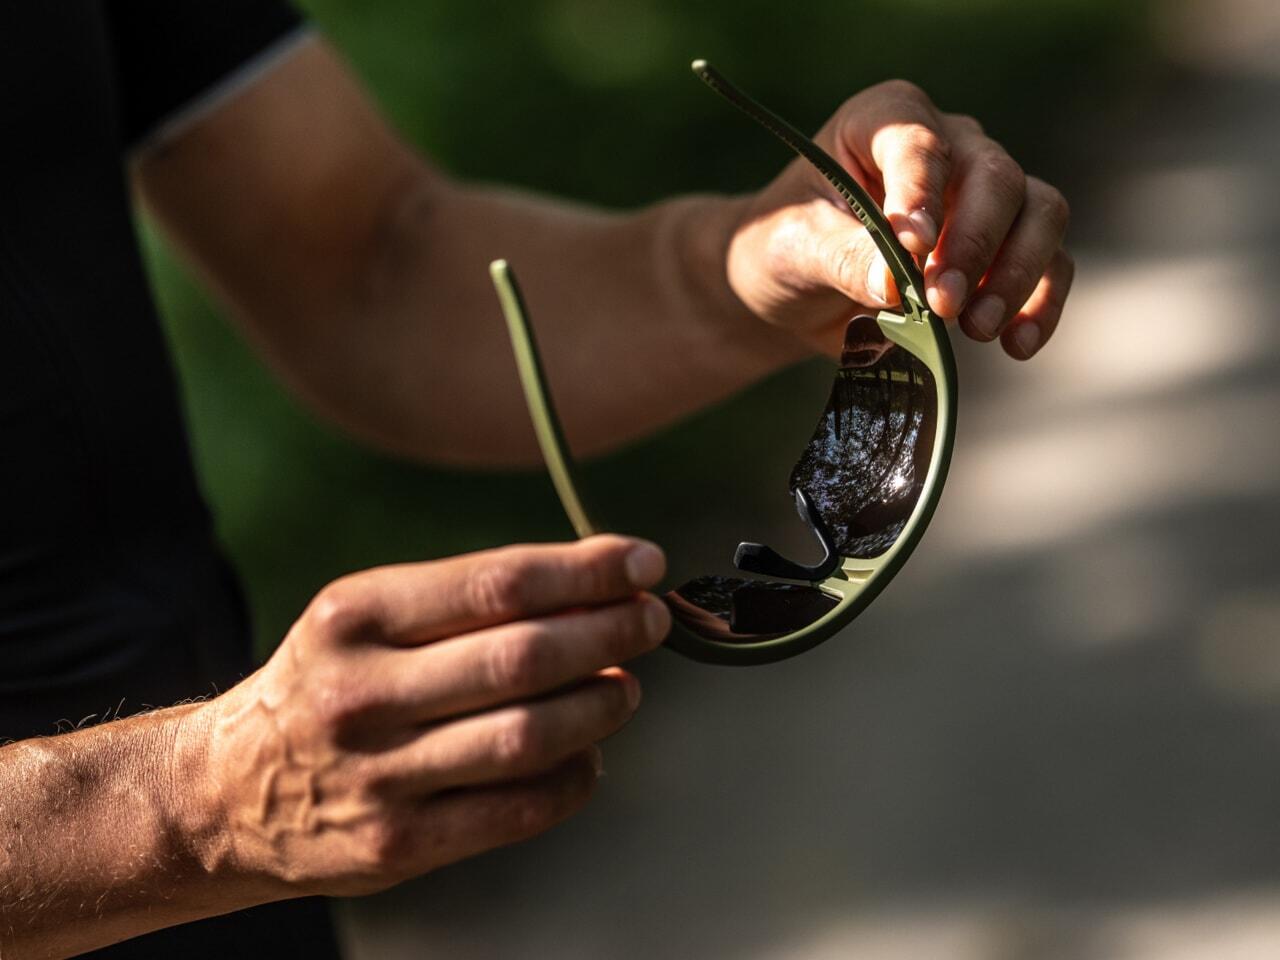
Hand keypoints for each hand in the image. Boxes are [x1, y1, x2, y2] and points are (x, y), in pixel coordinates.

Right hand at [178, 535, 669, 896]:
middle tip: (649, 621)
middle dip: (609, 632)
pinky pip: (517, 810)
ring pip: (528, 736)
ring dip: (600, 705)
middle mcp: (362, 692)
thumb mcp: (364, 619)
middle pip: (523, 657)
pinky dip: (574, 778)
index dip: (586, 571)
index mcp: (355, 615)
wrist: (226, 792)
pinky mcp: (398, 843)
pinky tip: (590, 754)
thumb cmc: (323, 685)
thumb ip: (465, 604)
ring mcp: (379, 775)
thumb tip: (592, 588)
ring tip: (625, 686)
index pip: (497, 582)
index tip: (640, 563)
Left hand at [724, 79, 1072, 359]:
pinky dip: (1041, 304)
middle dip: (974, 244)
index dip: (922, 188)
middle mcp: (947, 145)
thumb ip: (842, 257)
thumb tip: (894, 283)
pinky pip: (1050, 264)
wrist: (794, 293)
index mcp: (883, 120)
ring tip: (976, 328)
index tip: (913, 245)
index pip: (917, 139)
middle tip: (943, 305)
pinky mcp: (1004, 248)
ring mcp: (983, 195)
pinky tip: (1018, 345)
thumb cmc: (786, 250)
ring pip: (1039, 213)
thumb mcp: (795, 249)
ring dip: (1017, 274)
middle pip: (995, 176)